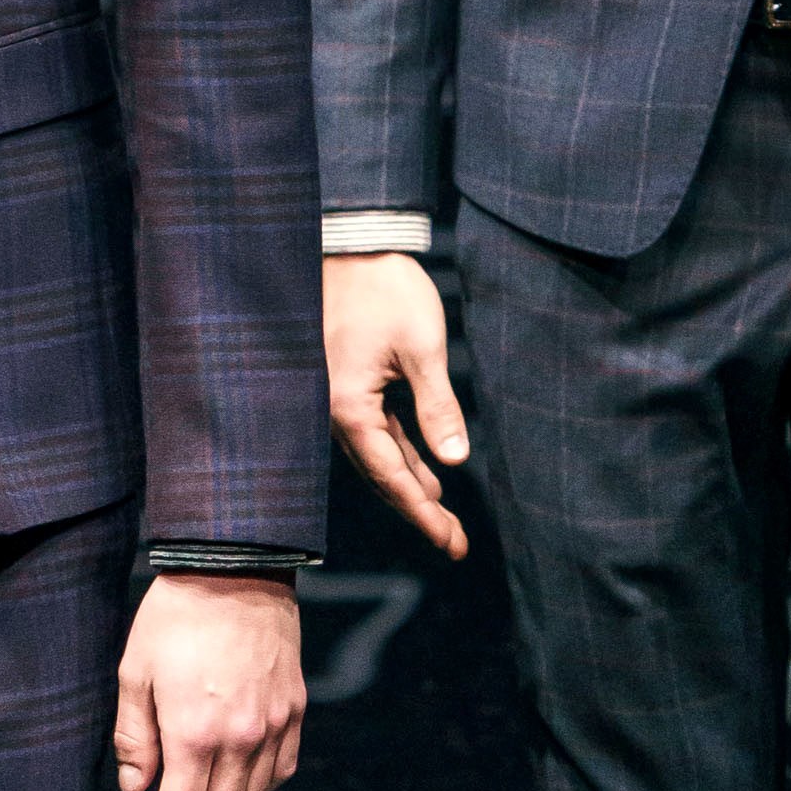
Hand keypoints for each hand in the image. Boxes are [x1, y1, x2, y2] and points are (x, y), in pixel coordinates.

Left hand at [114, 574, 303, 790]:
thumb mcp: (135, 673)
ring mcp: (274, 727)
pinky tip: (231, 781)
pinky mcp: (295, 712)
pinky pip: (281, 772)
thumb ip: (134, 739)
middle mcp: (241, 740)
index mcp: (195, 734)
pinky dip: (255, 790)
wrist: (236, 569)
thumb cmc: (174, 618)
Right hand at [323, 253, 469, 559]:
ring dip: (410, 485)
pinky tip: (423, 470)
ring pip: (377, 457)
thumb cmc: (386, 291)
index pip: (391, 476)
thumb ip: (437, 406)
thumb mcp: (423, 348)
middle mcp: (335, 412)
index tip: (452, 543)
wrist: (351, 245)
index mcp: (349, 408)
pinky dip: (399, 455)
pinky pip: (374, 433)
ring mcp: (337, 400)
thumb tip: (456, 459)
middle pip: (381, 476)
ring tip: (444, 516)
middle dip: (419, 510)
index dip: (423, 514)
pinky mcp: (346, 385)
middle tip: (455, 544)